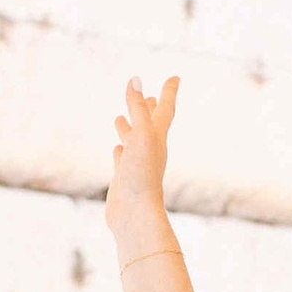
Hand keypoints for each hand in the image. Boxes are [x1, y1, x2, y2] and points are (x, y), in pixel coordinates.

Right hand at [105, 73, 179, 241]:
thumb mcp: (140, 135)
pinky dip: (120, 150)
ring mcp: (137, 164)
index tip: (175, 77)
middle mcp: (149, 149)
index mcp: (157, 137)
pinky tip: (117, 149)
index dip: (169, 92)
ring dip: (129, 127)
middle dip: (148, 108)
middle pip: (150, 123)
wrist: (135, 214)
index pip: (165, 109)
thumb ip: (137, 108)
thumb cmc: (141, 175)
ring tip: (120, 117)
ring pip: (133, 140)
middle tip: (150, 96)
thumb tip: (135, 80)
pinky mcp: (124, 178)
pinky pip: (122, 159)